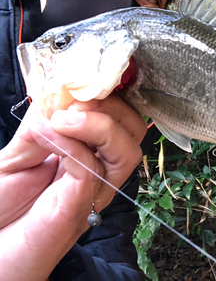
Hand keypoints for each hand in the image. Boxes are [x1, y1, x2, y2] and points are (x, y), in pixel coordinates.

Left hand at [0, 95, 145, 280]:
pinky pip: (92, 168)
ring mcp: (93, 191)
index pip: (121, 117)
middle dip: (109, 104)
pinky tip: (49, 134)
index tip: (88, 74)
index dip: (113, 92)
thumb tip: (60, 93)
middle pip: (135, 130)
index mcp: (89, 153)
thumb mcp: (15, 153)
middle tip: (71, 101)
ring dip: (98, 123)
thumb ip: (40, 124)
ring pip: (129, 150)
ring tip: (61, 119)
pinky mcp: (80, 208)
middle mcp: (99, 172)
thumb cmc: (0, 208)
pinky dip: (73, 144)